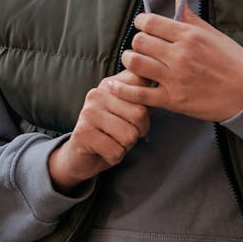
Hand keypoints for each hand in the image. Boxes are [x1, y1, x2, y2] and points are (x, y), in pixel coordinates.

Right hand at [48, 69, 150, 193]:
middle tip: (124, 134)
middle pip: (140, 113)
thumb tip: (162, 86)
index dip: (147, 109)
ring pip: (129, 135)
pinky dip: (115, 157)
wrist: (79, 156)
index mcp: (110, 84)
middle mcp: (97, 94)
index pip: (142, 88)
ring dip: (126, 146)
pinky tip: (104, 151)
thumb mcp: (126, 110)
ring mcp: (89, 112)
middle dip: (138, 131)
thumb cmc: (109, 132)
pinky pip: (116, 151)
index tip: (135, 116)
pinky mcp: (83, 133)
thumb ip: (141, 98)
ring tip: (113, 141)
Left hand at [116, 0, 242, 121]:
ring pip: (135, 64)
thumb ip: (191, 17)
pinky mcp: (172, 100)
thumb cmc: (234, 62)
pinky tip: (114, 86)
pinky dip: (122, 90)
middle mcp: (180, 55)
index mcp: (189, 36)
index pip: (151, 22)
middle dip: (136, 42)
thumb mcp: (213, 34)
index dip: (142, 23)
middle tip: (141, 46)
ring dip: (130, 61)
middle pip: (139, 42)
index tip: (144, 26)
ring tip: (134, 62)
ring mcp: (175, 78)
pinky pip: (139, 94)